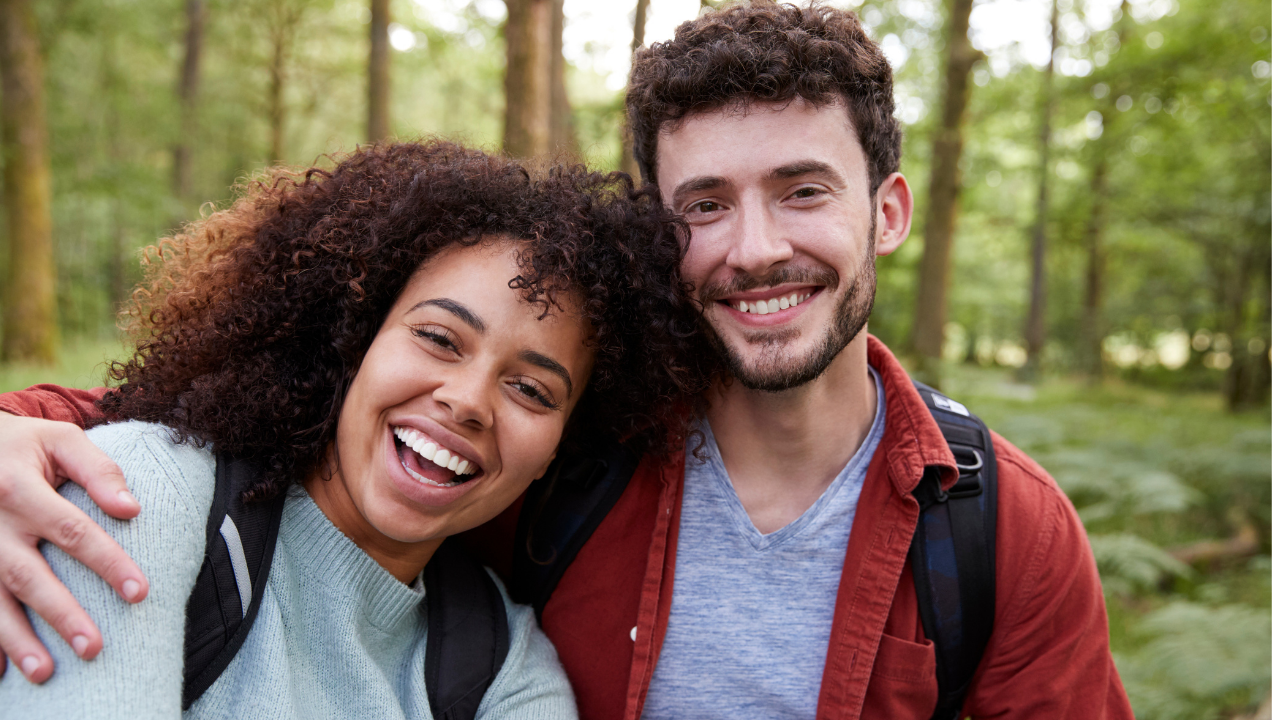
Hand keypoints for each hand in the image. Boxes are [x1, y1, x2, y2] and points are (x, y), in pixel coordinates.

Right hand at [0, 413, 148, 682]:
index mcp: (18, 488)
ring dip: (16, 639)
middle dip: (61, 614)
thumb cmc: (23, 445)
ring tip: (45, 673)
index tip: (140, 593)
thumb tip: (133, 509)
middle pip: (28, 575)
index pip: (72, 531)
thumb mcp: (59, 440)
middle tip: (93, 648)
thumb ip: (98, 470)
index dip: (107, 563)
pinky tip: (2, 672)